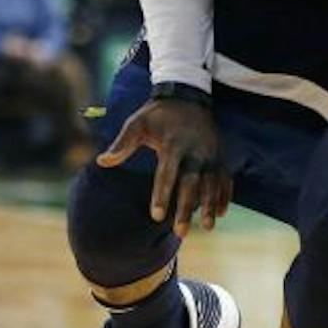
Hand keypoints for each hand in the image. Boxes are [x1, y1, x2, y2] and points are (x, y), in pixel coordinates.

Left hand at [96, 95, 230, 238]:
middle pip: (192, 183)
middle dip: (186, 208)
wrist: (187, 95)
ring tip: (206, 227)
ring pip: (212, 183)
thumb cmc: (157, 115)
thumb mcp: (137, 123)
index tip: (156, 217)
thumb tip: (101, 162)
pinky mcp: (220, 155)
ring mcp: (211, 153)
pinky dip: (225, 194)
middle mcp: (195, 150)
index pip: (167, 173)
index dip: (161, 195)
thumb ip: (122, 144)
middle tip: (180, 232)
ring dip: (210, 205)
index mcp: (173, 144)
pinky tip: (220, 213)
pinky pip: (226, 177)